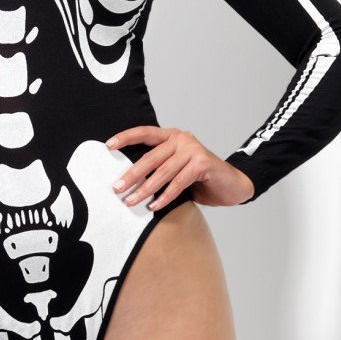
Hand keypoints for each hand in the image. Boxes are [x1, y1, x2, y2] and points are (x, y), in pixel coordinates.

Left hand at [106, 125, 255, 208]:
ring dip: (144, 189)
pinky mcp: (203, 163)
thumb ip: (158, 168)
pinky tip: (154, 207)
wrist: (232, 185)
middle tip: (116, 188)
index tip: (108, 146)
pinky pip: (178, 183)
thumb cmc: (200, 179)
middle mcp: (181, 138)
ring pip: (163, 172)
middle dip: (131, 174)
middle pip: (150, 157)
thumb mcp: (175, 170)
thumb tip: (127, 181)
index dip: (125, 137)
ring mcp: (193, 149)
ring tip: (130, 201)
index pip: (144, 133)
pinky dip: (165, 196)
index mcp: (172, 136)